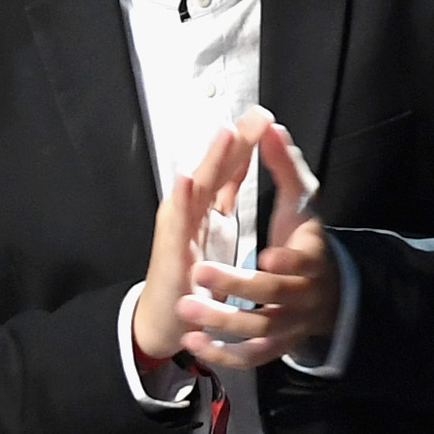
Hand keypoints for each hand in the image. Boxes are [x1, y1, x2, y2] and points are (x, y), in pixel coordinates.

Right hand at [133, 123, 251, 362]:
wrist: (170, 319)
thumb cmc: (191, 271)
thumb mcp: (216, 225)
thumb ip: (226, 192)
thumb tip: (240, 158)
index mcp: (205, 204)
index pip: (227, 168)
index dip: (244, 143)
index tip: (264, 116)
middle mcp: (189, 210)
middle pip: (213, 169)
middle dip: (233, 142)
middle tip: (253, 114)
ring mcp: (176, 229)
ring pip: (195, 188)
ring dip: (208, 160)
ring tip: (225, 133)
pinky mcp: (168, 251)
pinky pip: (175, 224)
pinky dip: (180, 199)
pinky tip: (185, 178)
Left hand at [177, 110, 339, 372]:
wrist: (324, 296)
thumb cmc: (306, 240)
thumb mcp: (302, 201)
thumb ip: (285, 166)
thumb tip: (269, 124)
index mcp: (310, 257)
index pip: (300, 262)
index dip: (284, 263)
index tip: (263, 256)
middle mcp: (302, 295)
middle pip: (271, 297)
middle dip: (236, 285)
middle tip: (198, 273)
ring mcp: (287, 325)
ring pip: (256, 333)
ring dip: (221, 324)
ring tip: (188, 314)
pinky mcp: (271, 347)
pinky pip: (249, 358)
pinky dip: (223, 355)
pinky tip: (195, 343)